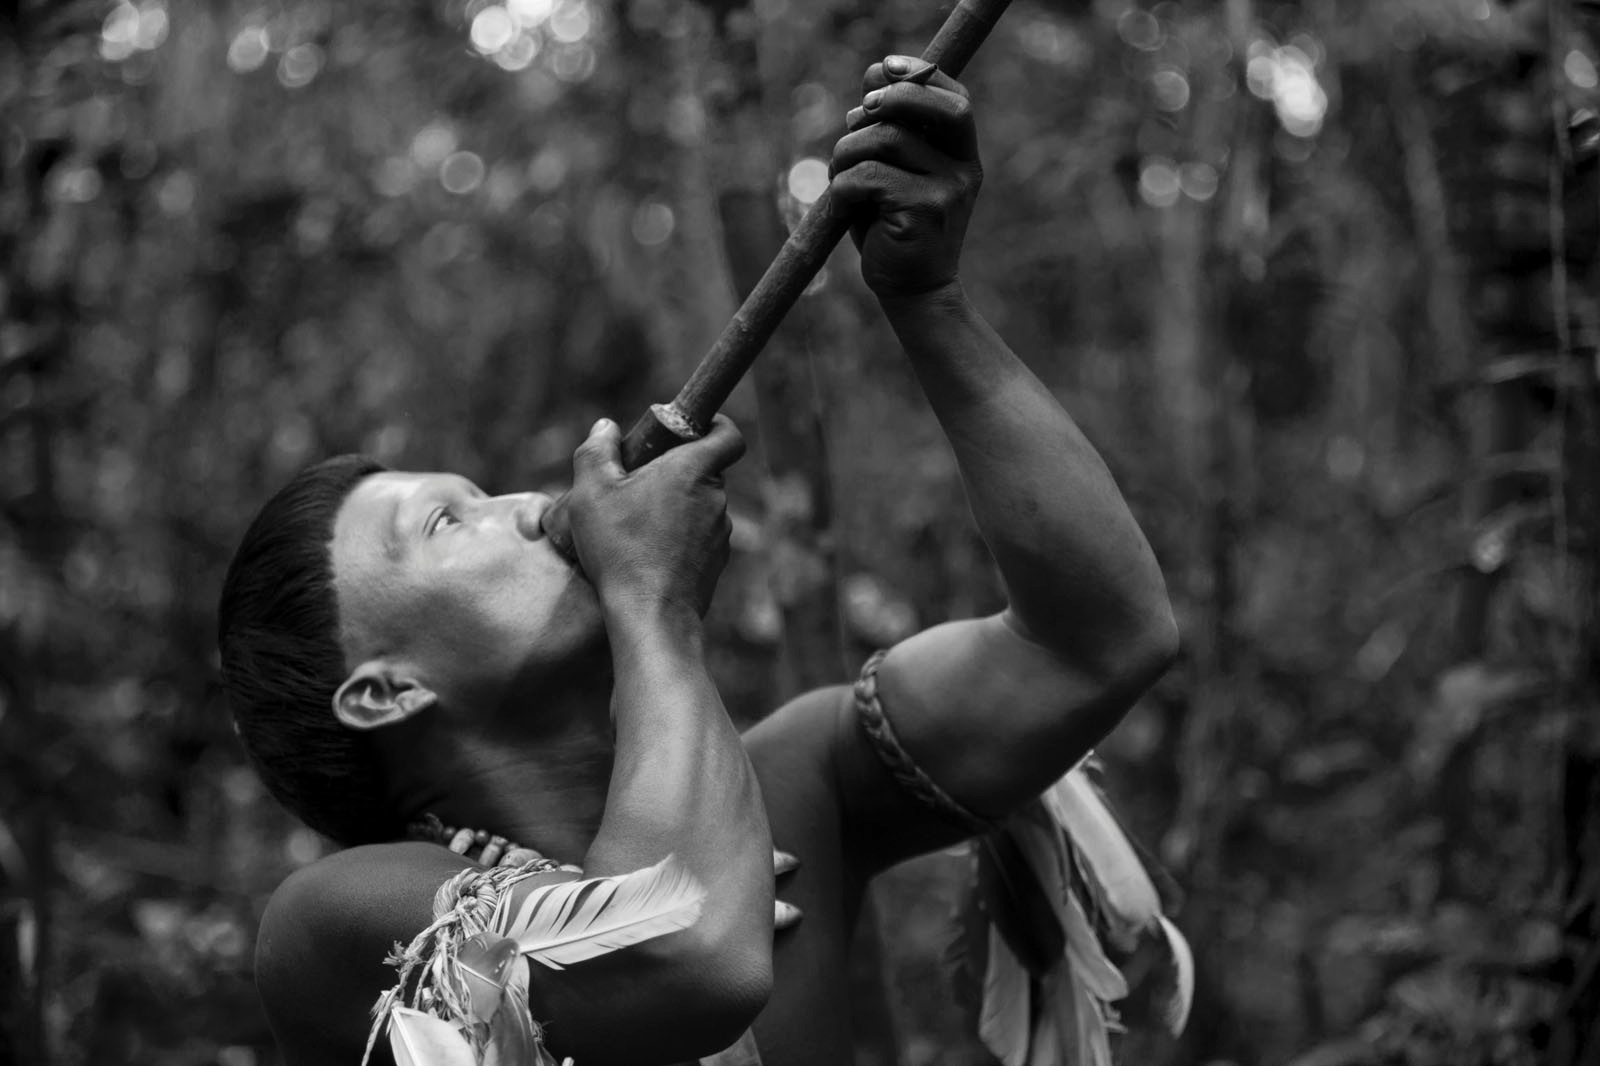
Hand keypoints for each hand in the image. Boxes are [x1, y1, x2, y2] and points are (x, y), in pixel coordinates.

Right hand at [565, 415, 744, 617]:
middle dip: (676, 471)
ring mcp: (721, 533)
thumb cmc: (620, 549)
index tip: (688, 430)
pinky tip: (649, 554)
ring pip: (701, 506)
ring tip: (637, 526)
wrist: (650, 614)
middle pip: (705, 470)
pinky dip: (680, 538)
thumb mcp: (591, 493)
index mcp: (693, 470)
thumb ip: (596, 452)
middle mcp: (716, 498)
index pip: (728, 434)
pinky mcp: (717, 562)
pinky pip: (700, 538)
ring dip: (677, 507)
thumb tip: (606, 427)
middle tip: (638, 484)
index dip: (714, 425)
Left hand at [829, 55, 981, 299]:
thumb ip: (887, 128)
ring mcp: (947, 189)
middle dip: (885, 99)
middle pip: (927, 106)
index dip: (919, 73)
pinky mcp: (923, 211)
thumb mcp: (893, 173)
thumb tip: (875, 74)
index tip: (883, 67)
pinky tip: (844, 208)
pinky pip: (867, 177)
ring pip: (884, 139)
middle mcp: (962, 167)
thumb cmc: (895, 228)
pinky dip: (842, 187)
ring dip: (845, 152)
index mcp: (960, 153)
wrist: (913, 291)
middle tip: (858, 117)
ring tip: (839, 178)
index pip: (953, 96)